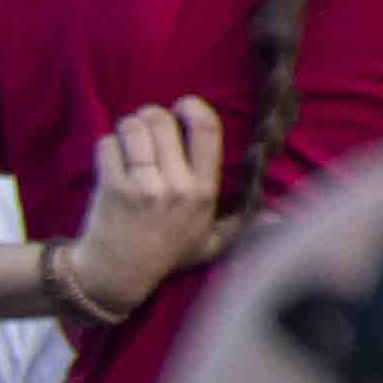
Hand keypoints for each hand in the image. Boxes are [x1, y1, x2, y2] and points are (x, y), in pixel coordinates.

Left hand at [71, 97, 237, 319]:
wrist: (118, 276)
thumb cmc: (165, 256)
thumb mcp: (211, 245)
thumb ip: (239, 226)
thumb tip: (276, 219)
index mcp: (204, 192)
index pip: (207, 131)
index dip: (193, 108)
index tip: (182, 106)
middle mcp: (178, 187)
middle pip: (163, 121)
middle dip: (150, 116)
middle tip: (146, 126)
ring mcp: (144, 187)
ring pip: (133, 128)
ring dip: (127, 128)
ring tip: (128, 141)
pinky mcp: (113, 189)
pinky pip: (107, 145)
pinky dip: (107, 146)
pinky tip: (111, 159)